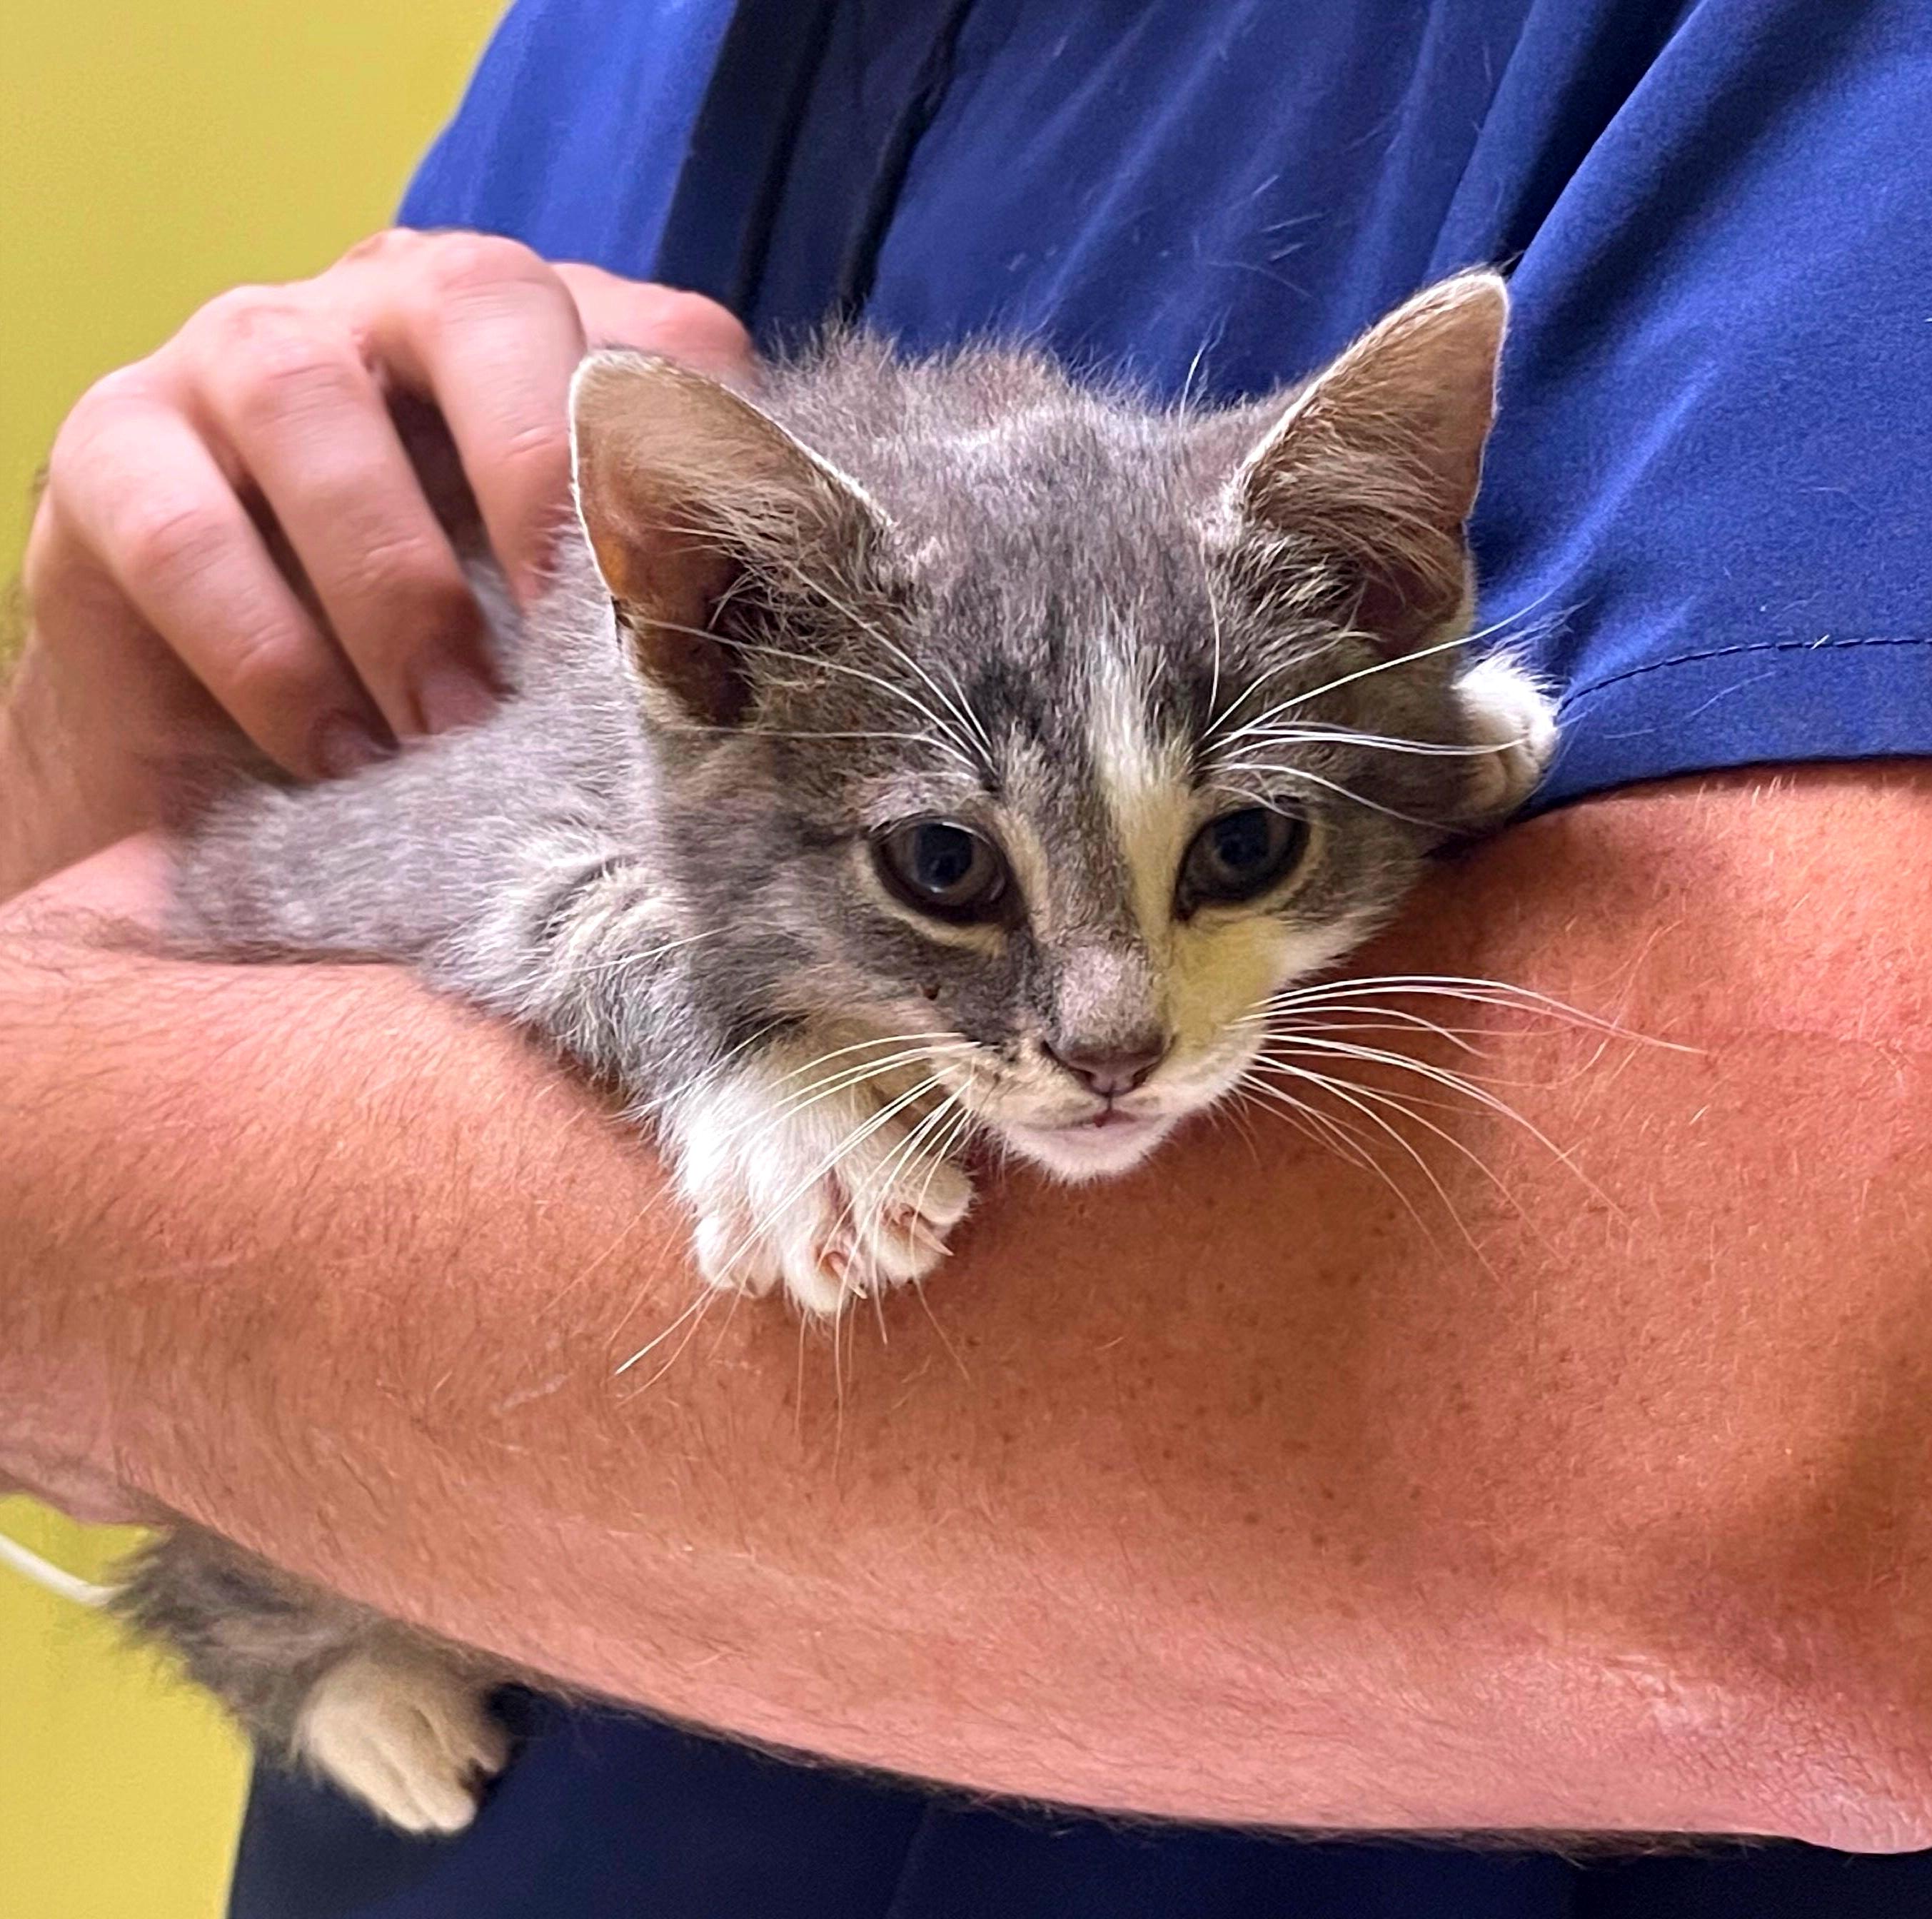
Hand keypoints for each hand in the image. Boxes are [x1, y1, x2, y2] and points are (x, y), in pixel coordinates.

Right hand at [3, 233, 750, 894]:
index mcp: (543, 341)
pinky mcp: (115, 453)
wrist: (248, 750)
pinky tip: (339, 753)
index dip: (702, 459)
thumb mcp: (574, 639)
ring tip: (451, 733)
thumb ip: (662, 606)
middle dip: (542, 476)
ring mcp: (241, 361)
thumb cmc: (452, 675)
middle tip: (578, 648)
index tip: (724, 615)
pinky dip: (272, 655)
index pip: (654, 334)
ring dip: (398, 586)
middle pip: (485, 304)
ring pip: (310, 402)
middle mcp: (395, 312)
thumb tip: (798, 659)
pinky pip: (186, 531)